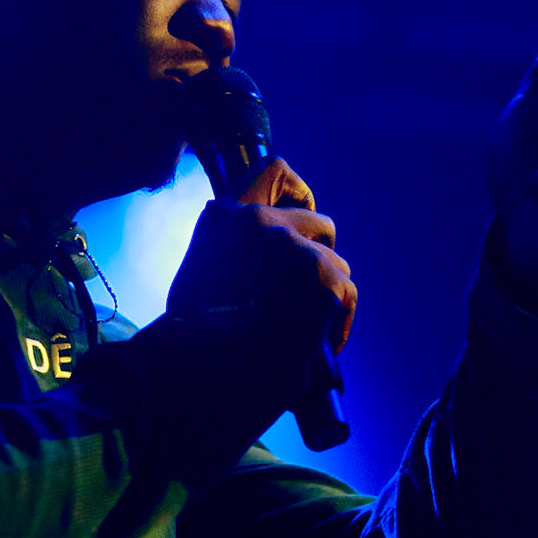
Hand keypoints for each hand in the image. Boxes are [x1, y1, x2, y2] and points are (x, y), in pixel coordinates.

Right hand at [168, 156, 356, 364]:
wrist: (206, 368)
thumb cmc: (191, 336)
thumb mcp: (196, 276)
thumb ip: (225, 254)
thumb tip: (252, 267)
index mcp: (224, 216)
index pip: (274, 170)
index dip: (297, 192)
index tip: (302, 212)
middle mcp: (260, 222)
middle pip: (318, 224)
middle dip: (317, 255)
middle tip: (303, 290)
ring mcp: (294, 248)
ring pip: (335, 263)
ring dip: (325, 292)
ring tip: (306, 325)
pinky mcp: (323, 278)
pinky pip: (346, 294)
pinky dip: (338, 320)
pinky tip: (321, 341)